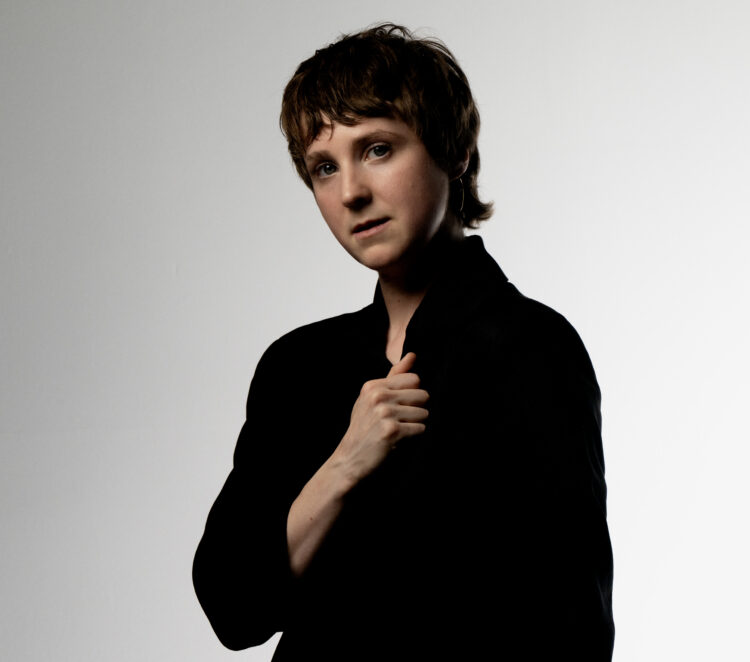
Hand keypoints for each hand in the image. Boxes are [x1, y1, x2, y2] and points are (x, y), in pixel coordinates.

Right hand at [332, 352, 428, 485]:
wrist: (350, 458)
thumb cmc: (364, 426)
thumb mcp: (372, 397)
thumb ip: (394, 376)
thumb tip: (412, 355)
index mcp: (373, 386)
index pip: (414, 379)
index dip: (411, 394)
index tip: (398, 406)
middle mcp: (378, 396)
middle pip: (422, 394)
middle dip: (416, 409)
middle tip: (399, 420)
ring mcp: (384, 413)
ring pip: (423, 413)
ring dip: (414, 424)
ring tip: (398, 429)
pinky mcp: (391, 431)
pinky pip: (420, 428)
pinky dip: (413, 435)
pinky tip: (398, 439)